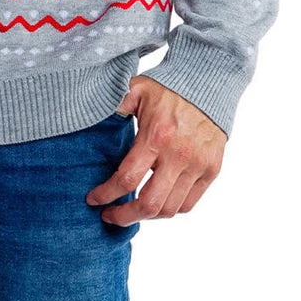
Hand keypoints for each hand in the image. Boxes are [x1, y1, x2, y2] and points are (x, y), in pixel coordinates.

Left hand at [85, 75, 227, 223]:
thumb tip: (89, 113)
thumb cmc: (168, 87)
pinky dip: (170, 210)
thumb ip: (115, 104)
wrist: (208, 83)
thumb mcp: (137, 89)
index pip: (127, 178)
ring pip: (170, 209)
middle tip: (109, 216)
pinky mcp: (211, 170)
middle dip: (124, 216)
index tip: (93, 199)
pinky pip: (189, 204)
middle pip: (150, 204)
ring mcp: (197, 166)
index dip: (106, 194)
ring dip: (147, 216)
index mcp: (156, 136)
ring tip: (131, 211)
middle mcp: (178, 156)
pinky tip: (156, 203)